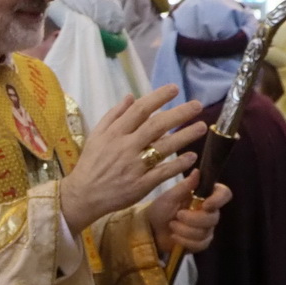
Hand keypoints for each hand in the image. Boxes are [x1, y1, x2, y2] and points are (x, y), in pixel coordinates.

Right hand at [60, 87, 207, 235]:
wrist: (84, 195)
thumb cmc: (91, 163)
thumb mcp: (96, 135)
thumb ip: (114, 115)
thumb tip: (131, 96)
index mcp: (114, 133)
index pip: (140, 110)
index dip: (158, 97)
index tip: (174, 89)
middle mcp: (126, 147)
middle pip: (156, 126)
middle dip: (179, 114)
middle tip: (198, 105)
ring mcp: (135, 166)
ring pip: (164, 148)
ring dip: (185, 136)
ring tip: (201, 127)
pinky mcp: (141, 185)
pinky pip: (163, 172)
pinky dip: (178, 164)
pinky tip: (192, 156)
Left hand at [145, 171, 231, 255]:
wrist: (150, 230)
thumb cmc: (160, 209)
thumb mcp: (169, 196)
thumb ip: (185, 186)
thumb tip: (198, 171)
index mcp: (204, 196)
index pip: (224, 194)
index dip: (218, 200)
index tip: (205, 205)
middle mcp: (209, 211)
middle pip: (214, 217)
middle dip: (193, 219)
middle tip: (177, 216)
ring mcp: (206, 228)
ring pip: (205, 232)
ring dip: (185, 230)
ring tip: (172, 226)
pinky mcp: (201, 242)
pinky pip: (200, 244)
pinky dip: (184, 241)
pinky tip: (175, 237)